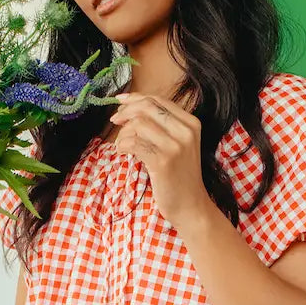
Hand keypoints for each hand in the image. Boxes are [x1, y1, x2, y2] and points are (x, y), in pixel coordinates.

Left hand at [109, 92, 210, 224]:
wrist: (191, 206)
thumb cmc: (179, 176)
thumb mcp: (179, 145)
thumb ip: (162, 126)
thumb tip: (130, 108)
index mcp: (191, 123)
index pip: (158, 100)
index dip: (135, 98)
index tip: (120, 102)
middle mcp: (185, 131)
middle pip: (147, 107)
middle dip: (125, 112)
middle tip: (114, 121)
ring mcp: (175, 146)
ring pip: (138, 124)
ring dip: (123, 133)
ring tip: (122, 145)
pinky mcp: (163, 162)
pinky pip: (134, 143)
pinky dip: (122, 145)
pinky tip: (122, 152)